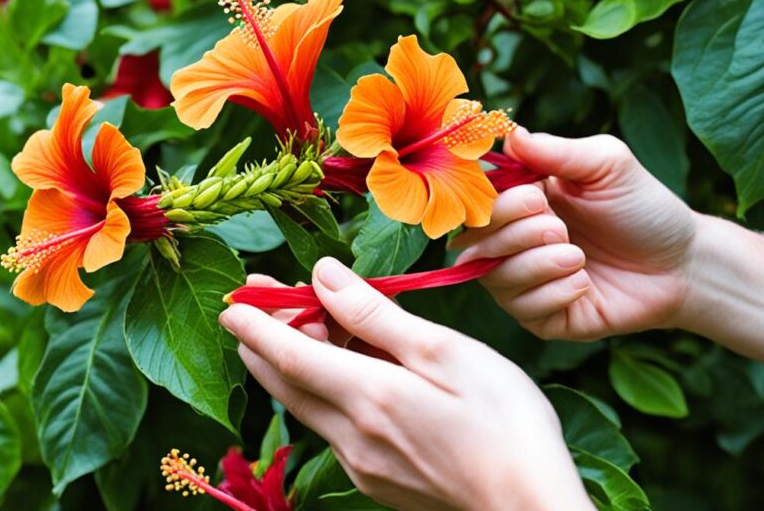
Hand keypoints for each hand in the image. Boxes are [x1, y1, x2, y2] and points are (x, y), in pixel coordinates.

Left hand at [220, 258, 592, 510]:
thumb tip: (323, 276)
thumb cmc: (503, 419)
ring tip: (309, 324)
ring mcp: (362, 464)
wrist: (530, 504)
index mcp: (368, 395)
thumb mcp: (444, 351)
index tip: (233, 300)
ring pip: (308, 404)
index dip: (256, 324)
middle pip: (287, 382)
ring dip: (296, 363)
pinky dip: (326, 391)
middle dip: (264, 339)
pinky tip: (349, 373)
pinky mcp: (377, 481)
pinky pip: (333, 428)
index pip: (288, 354)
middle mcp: (351, 436)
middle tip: (257, 301)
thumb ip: (376, 315)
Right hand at [452, 128, 696, 339]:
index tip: (537, 196)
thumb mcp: (607, 165)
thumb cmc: (644, 208)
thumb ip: (557, 151)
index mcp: (522, 200)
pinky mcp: (544, 318)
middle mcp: (515, 241)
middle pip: (475, 242)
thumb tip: (510, 135)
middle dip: (517, 233)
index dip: (494, 202)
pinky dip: (554, 293)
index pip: (477, 203)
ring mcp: (527, 282)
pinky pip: (524, 310)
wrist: (682, 263)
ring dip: (537, 264)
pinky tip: (585, 283)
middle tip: (562, 228)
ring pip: (495, 278)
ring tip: (579, 256)